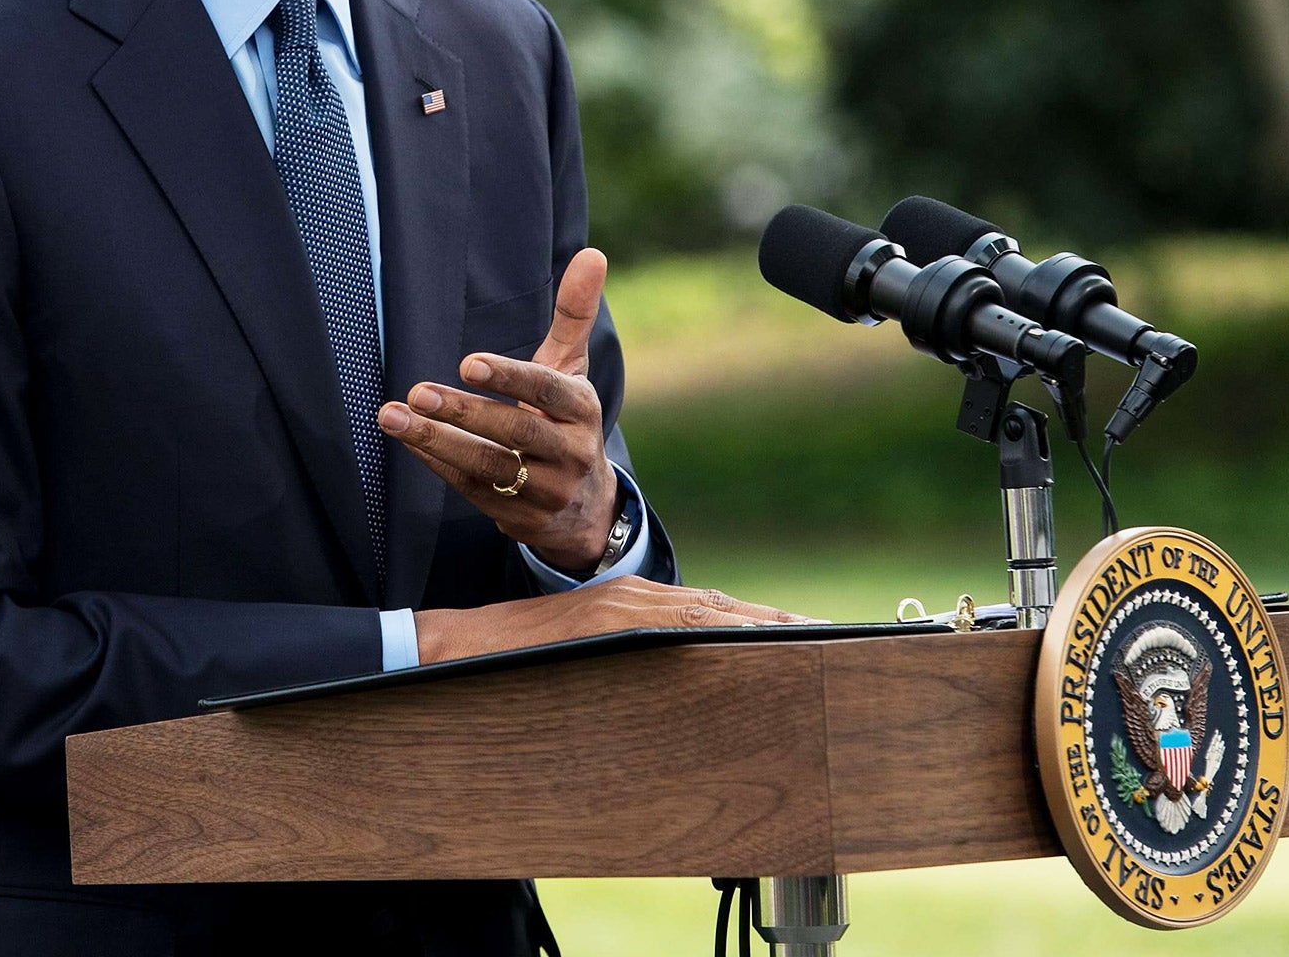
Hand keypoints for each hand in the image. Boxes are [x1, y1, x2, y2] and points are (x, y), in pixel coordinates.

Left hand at [378, 248, 619, 569]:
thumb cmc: (565, 419)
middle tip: (417, 391)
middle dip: (464, 412)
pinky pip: (472, 490)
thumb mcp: (572, 369)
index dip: (510, 378)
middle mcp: (570, 452)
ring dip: (438, 442)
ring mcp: (545, 490)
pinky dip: (438, 465)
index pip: (548, 392)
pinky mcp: (517, 517)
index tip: (468, 363)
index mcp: (581, 409)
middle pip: (515, 432)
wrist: (584, 507)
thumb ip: (574, 314)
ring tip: (393, 416)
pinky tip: (409, 441)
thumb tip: (592, 253)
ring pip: (489, 466)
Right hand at [412, 575, 820, 664]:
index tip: (805, 632)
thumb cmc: (516, 661)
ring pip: (708, 613)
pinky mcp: (609, 625)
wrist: (458, 647)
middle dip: (776, 621)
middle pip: (721, 608)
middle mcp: (634, 600)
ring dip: (760, 624)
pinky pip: (676, 628)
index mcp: (631, 607)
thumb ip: (626, 659)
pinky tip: (752, 641)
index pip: (709, 609)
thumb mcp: (583, 654)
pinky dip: (719, 631)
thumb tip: (666, 690)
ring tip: (810, 638)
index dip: (758, 619)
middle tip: (830, 635)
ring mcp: (623, 610)